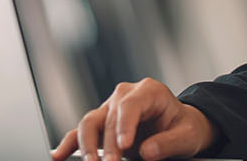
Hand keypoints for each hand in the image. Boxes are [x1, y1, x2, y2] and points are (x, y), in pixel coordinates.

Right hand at [49, 77, 216, 160]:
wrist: (179, 127)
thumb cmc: (184, 127)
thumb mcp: (187, 136)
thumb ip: (169, 142)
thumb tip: (147, 150)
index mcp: (149, 91)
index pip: (130, 105)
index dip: (125, 125)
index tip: (125, 145)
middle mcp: (125, 96)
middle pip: (108, 118)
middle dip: (108, 145)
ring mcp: (110, 108)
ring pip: (89, 123)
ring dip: (87, 145)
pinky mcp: (101, 123)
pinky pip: (81, 132)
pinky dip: (69, 144)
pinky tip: (59, 155)